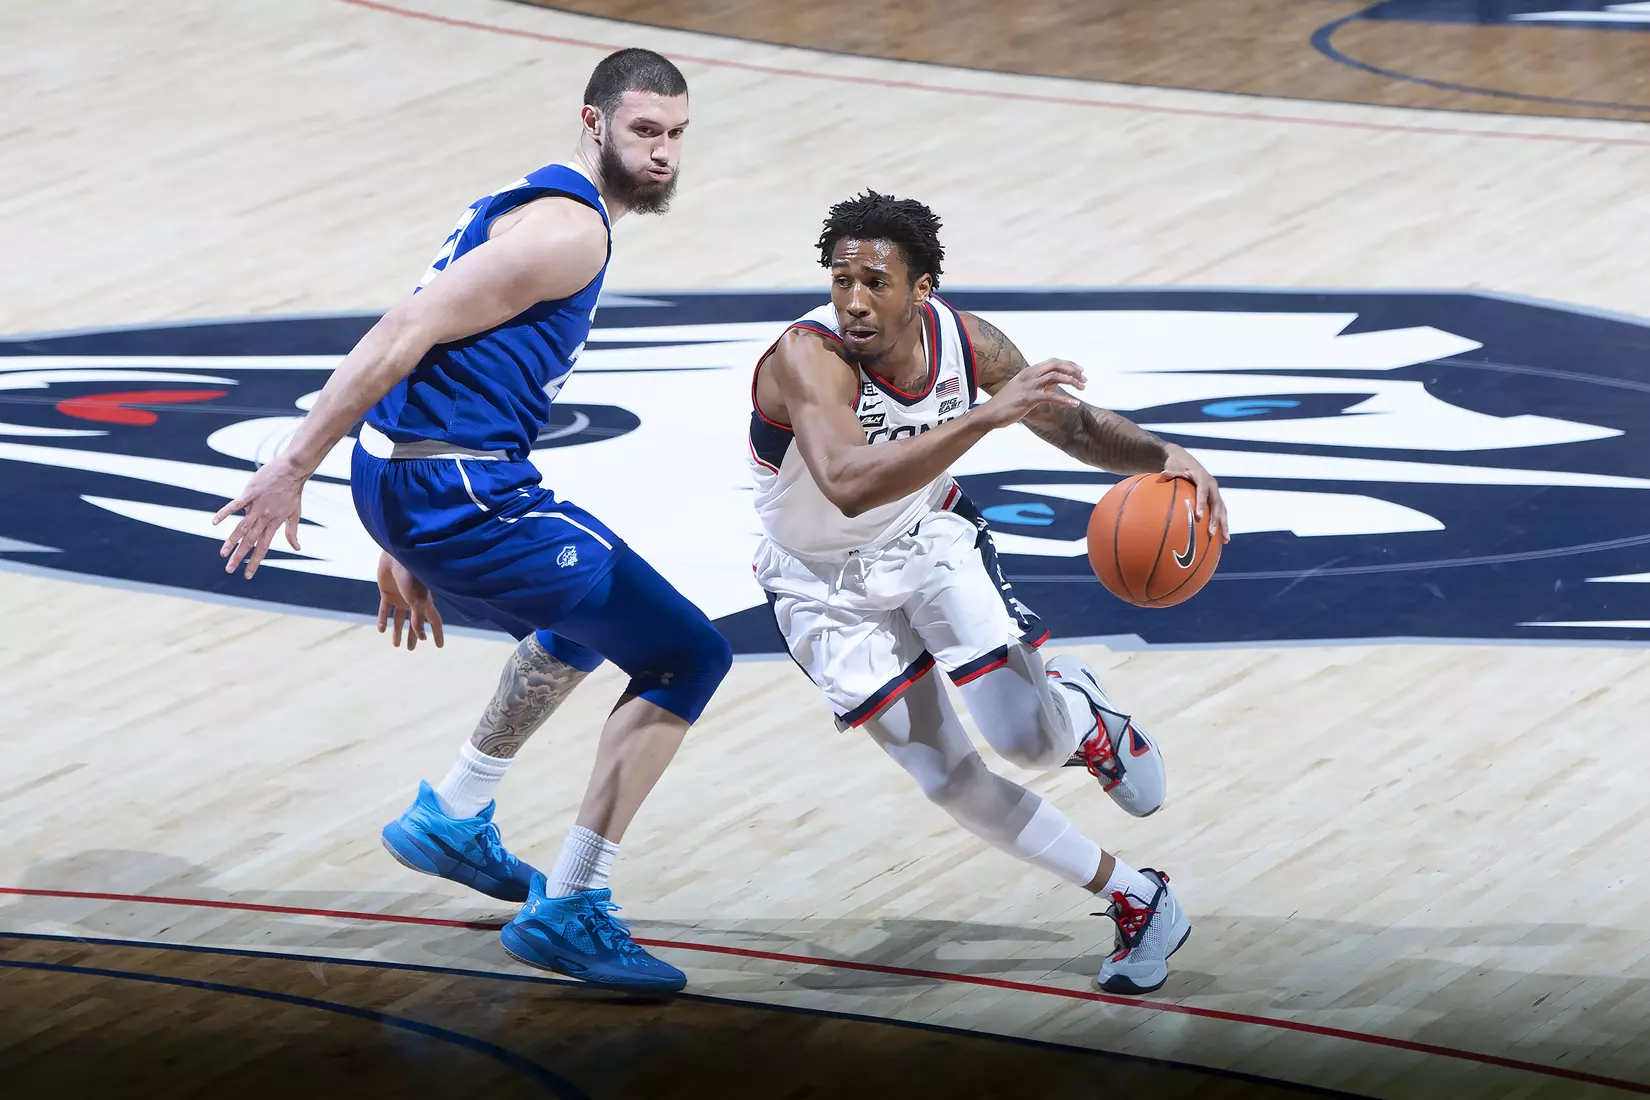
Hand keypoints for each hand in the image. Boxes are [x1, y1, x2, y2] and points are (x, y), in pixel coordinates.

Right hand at [212, 458, 306, 578]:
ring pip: (242, 527)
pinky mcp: (250, 493)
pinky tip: (214, 522)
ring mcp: (257, 506)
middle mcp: (265, 518)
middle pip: (250, 541)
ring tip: (223, 554)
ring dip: (231, 541)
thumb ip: (292, 532)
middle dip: (240, 557)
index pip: (263, 547)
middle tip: (229, 570)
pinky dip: (225, 513)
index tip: (247, 575)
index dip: (255, 562)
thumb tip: (297, 548)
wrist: (293, 471)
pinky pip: (235, 505)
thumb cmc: (293, 492)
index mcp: (274, 524)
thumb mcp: (295, 514)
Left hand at [376, 551, 443, 650]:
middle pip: (415, 623)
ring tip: (396, 644)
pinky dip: (383, 619)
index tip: (439, 646)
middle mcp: (413, 602)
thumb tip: (422, 638)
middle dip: (414, 636)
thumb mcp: (417, 600)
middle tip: (411, 649)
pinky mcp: (387, 593)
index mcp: (425, 603)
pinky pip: (384, 610)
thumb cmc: (411, 576)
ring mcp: (400, 598)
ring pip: (399, 619)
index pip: (434, 622)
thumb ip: (418, 619)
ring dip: (398, 631)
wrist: (396, 556)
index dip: (436, 634)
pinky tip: (381, 630)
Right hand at [978, 359, 1085, 428]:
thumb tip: (1055, 384)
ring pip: (1056, 377)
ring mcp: (1029, 386)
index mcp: (1028, 372)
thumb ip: (1039, 384)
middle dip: (1073, 370)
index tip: (1080, 371)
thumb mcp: (1023, 390)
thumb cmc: (1005, 404)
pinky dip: (1066, 400)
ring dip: (1072, 381)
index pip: (1052, 362)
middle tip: (1084, 378)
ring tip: (1083, 388)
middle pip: (1056, 365)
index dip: (1068, 364)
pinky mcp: (1029, 399)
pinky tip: (1075, 404)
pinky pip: (1051, 397)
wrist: (989, 413)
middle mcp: (1029, 375)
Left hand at [1162, 443, 1229, 542]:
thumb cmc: (1176, 464)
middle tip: (1212, 533)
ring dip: (1224, 525)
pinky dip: (1221, 524)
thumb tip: (1163, 474)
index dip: (1202, 504)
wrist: (1184, 460)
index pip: (1203, 491)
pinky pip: (1220, 512)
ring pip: (1222, 510)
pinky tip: (1221, 539)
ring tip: (1225, 540)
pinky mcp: (1214, 498)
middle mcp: (1212, 485)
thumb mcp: (1172, 466)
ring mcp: (1215, 492)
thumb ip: (1170, 472)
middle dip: (1216, 519)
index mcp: (1203, 477)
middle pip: (1217, 504)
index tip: (1198, 517)